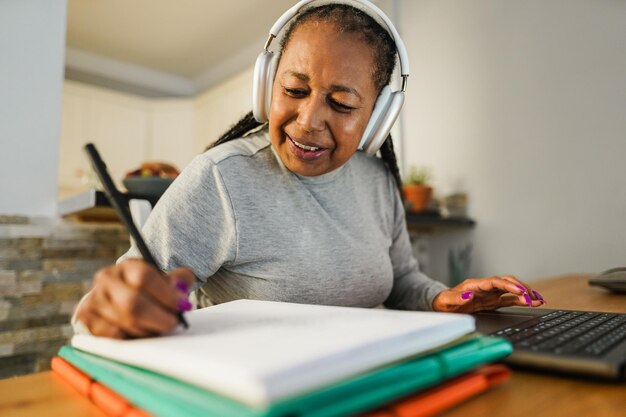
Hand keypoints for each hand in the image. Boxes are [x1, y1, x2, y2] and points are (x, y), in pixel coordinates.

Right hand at [75, 258, 195, 338]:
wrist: (121, 297)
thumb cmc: (149, 291)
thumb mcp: (166, 279)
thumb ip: (179, 279)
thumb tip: (180, 287)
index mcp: (127, 266)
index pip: (145, 277)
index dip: (166, 294)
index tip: (183, 305)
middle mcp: (106, 279)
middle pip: (133, 303)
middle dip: (159, 317)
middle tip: (174, 323)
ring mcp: (93, 299)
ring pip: (124, 322)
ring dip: (148, 330)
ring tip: (159, 329)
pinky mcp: (86, 318)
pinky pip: (113, 336)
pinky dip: (132, 338)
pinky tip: (142, 334)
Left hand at [432, 275, 545, 312]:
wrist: (442, 305)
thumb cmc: (443, 302)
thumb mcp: (446, 301)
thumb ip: (457, 298)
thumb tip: (468, 295)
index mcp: (475, 285)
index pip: (495, 282)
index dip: (508, 286)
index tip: (520, 291)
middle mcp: (485, 287)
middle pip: (507, 282)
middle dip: (521, 288)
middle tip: (533, 298)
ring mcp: (490, 293)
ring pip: (511, 290)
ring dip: (525, 293)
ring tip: (539, 300)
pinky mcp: (493, 301)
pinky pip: (510, 299)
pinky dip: (521, 300)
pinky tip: (533, 303)